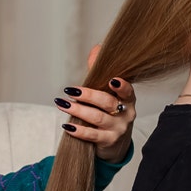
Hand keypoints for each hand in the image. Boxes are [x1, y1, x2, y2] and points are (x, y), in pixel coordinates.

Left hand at [54, 46, 135, 162]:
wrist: (115, 142)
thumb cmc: (109, 112)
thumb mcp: (108, 92)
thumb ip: (101, 72)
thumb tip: (97, 48)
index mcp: (128, 98)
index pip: (127, 91)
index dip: (121, 86)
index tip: (111, 80)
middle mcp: (126, 113)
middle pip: (107, 102)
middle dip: (88, 96)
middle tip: (70, 91)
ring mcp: (118, 129)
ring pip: (97, 118)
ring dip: (78, 110)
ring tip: (62, 104)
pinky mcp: (109, 141)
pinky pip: (92, 135)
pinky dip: (78, 130)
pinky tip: (67, 125)